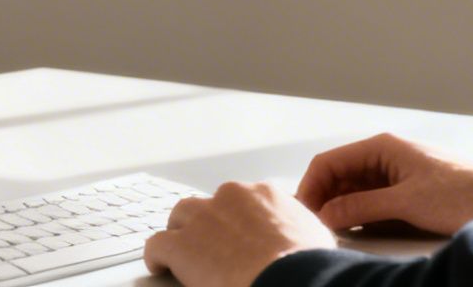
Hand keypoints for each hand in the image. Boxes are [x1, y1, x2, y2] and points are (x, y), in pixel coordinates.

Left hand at [143, 181, 335, 286]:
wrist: (288, 278)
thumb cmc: (306, 263)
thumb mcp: (316, 235)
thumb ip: (300, 226)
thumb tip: (304, 237)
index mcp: (264, 194)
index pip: (243, 200)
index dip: (239, 220)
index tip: (239, 235)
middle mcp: (231, 197)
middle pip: (209, 204)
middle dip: (207, 222)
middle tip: (211, 245)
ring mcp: (203, 219)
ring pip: (180, 217)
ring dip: (180, 233)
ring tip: (181, 252)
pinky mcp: (181, 245)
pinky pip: (157, 245)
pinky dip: (156, 256)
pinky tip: (159, 266)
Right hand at [296, 134, 472, 235]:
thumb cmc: (462, 192)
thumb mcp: (406, 202)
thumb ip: (362, 206)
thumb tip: (326, 214)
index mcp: (381, 147)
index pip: (329, 162)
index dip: (311, 188)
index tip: (304, 215)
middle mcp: (384, 156)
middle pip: (338, 175)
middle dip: (323, 199)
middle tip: (315, 228)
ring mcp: (395, 173)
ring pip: (353, 189)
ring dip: (340, 208)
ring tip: (332, 231)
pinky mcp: (406, 191)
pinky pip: (371, 200)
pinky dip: (359, 214)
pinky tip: (355, 230)